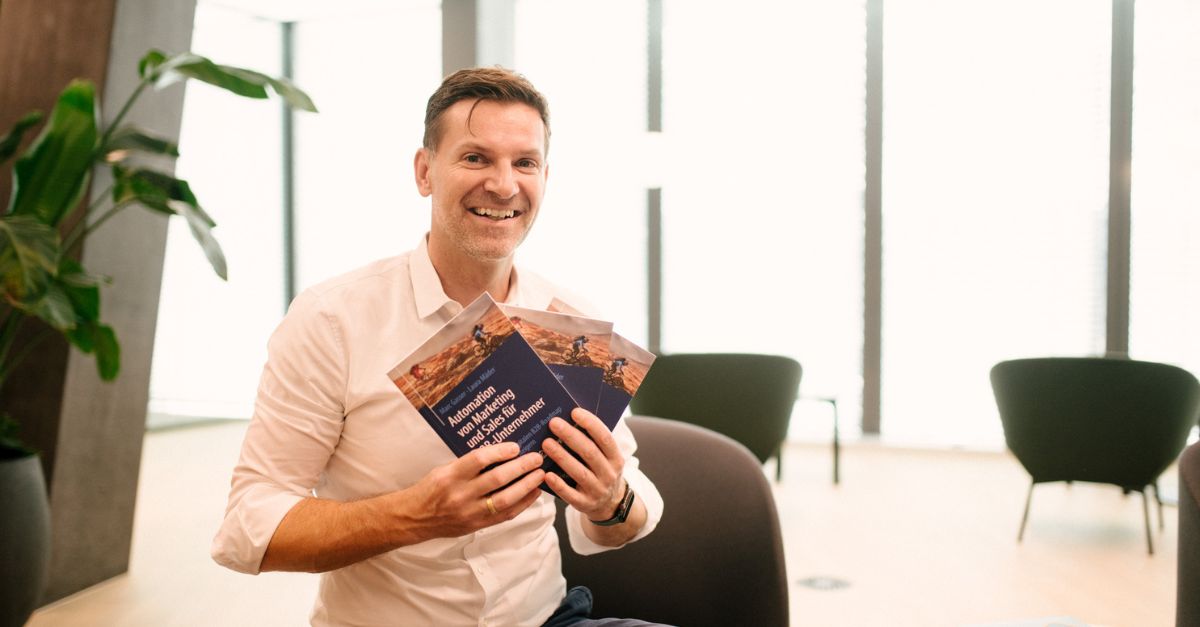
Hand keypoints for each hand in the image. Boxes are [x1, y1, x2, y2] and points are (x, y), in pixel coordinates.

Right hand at [400, 442, 545, 540]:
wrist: (414, 518)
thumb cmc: (431, 489)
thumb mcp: (444, 470)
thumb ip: (469, 465)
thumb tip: (501, 453)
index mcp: (450, 476)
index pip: (479, 460)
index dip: (500, 452)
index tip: (516, 447)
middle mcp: (460, 495)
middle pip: (497, 480)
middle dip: (520, 468)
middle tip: (536, 458)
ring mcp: (469, 512)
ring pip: (504, 499)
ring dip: (526, 486)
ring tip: (539, 475)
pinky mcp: (476, 525)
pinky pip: (504, 515)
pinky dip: (522, 503)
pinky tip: (533, 493)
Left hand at [540, 408, 624, 520]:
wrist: (610, 504)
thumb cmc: (601, 471)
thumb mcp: (606, 458)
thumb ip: (593, 442)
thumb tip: (570, 418)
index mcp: (616, 458)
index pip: (605, 438)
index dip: (591, 424)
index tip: (574, 412)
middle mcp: (609, 474)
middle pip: (590, 453)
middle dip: (571, 436)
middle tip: (553, 423)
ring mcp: (598, 491)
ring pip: (579, 472)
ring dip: (562, 456)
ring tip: (546, 443)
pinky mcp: (586, 505)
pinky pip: (570, 495)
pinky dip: (559, 485)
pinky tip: (546, 474)